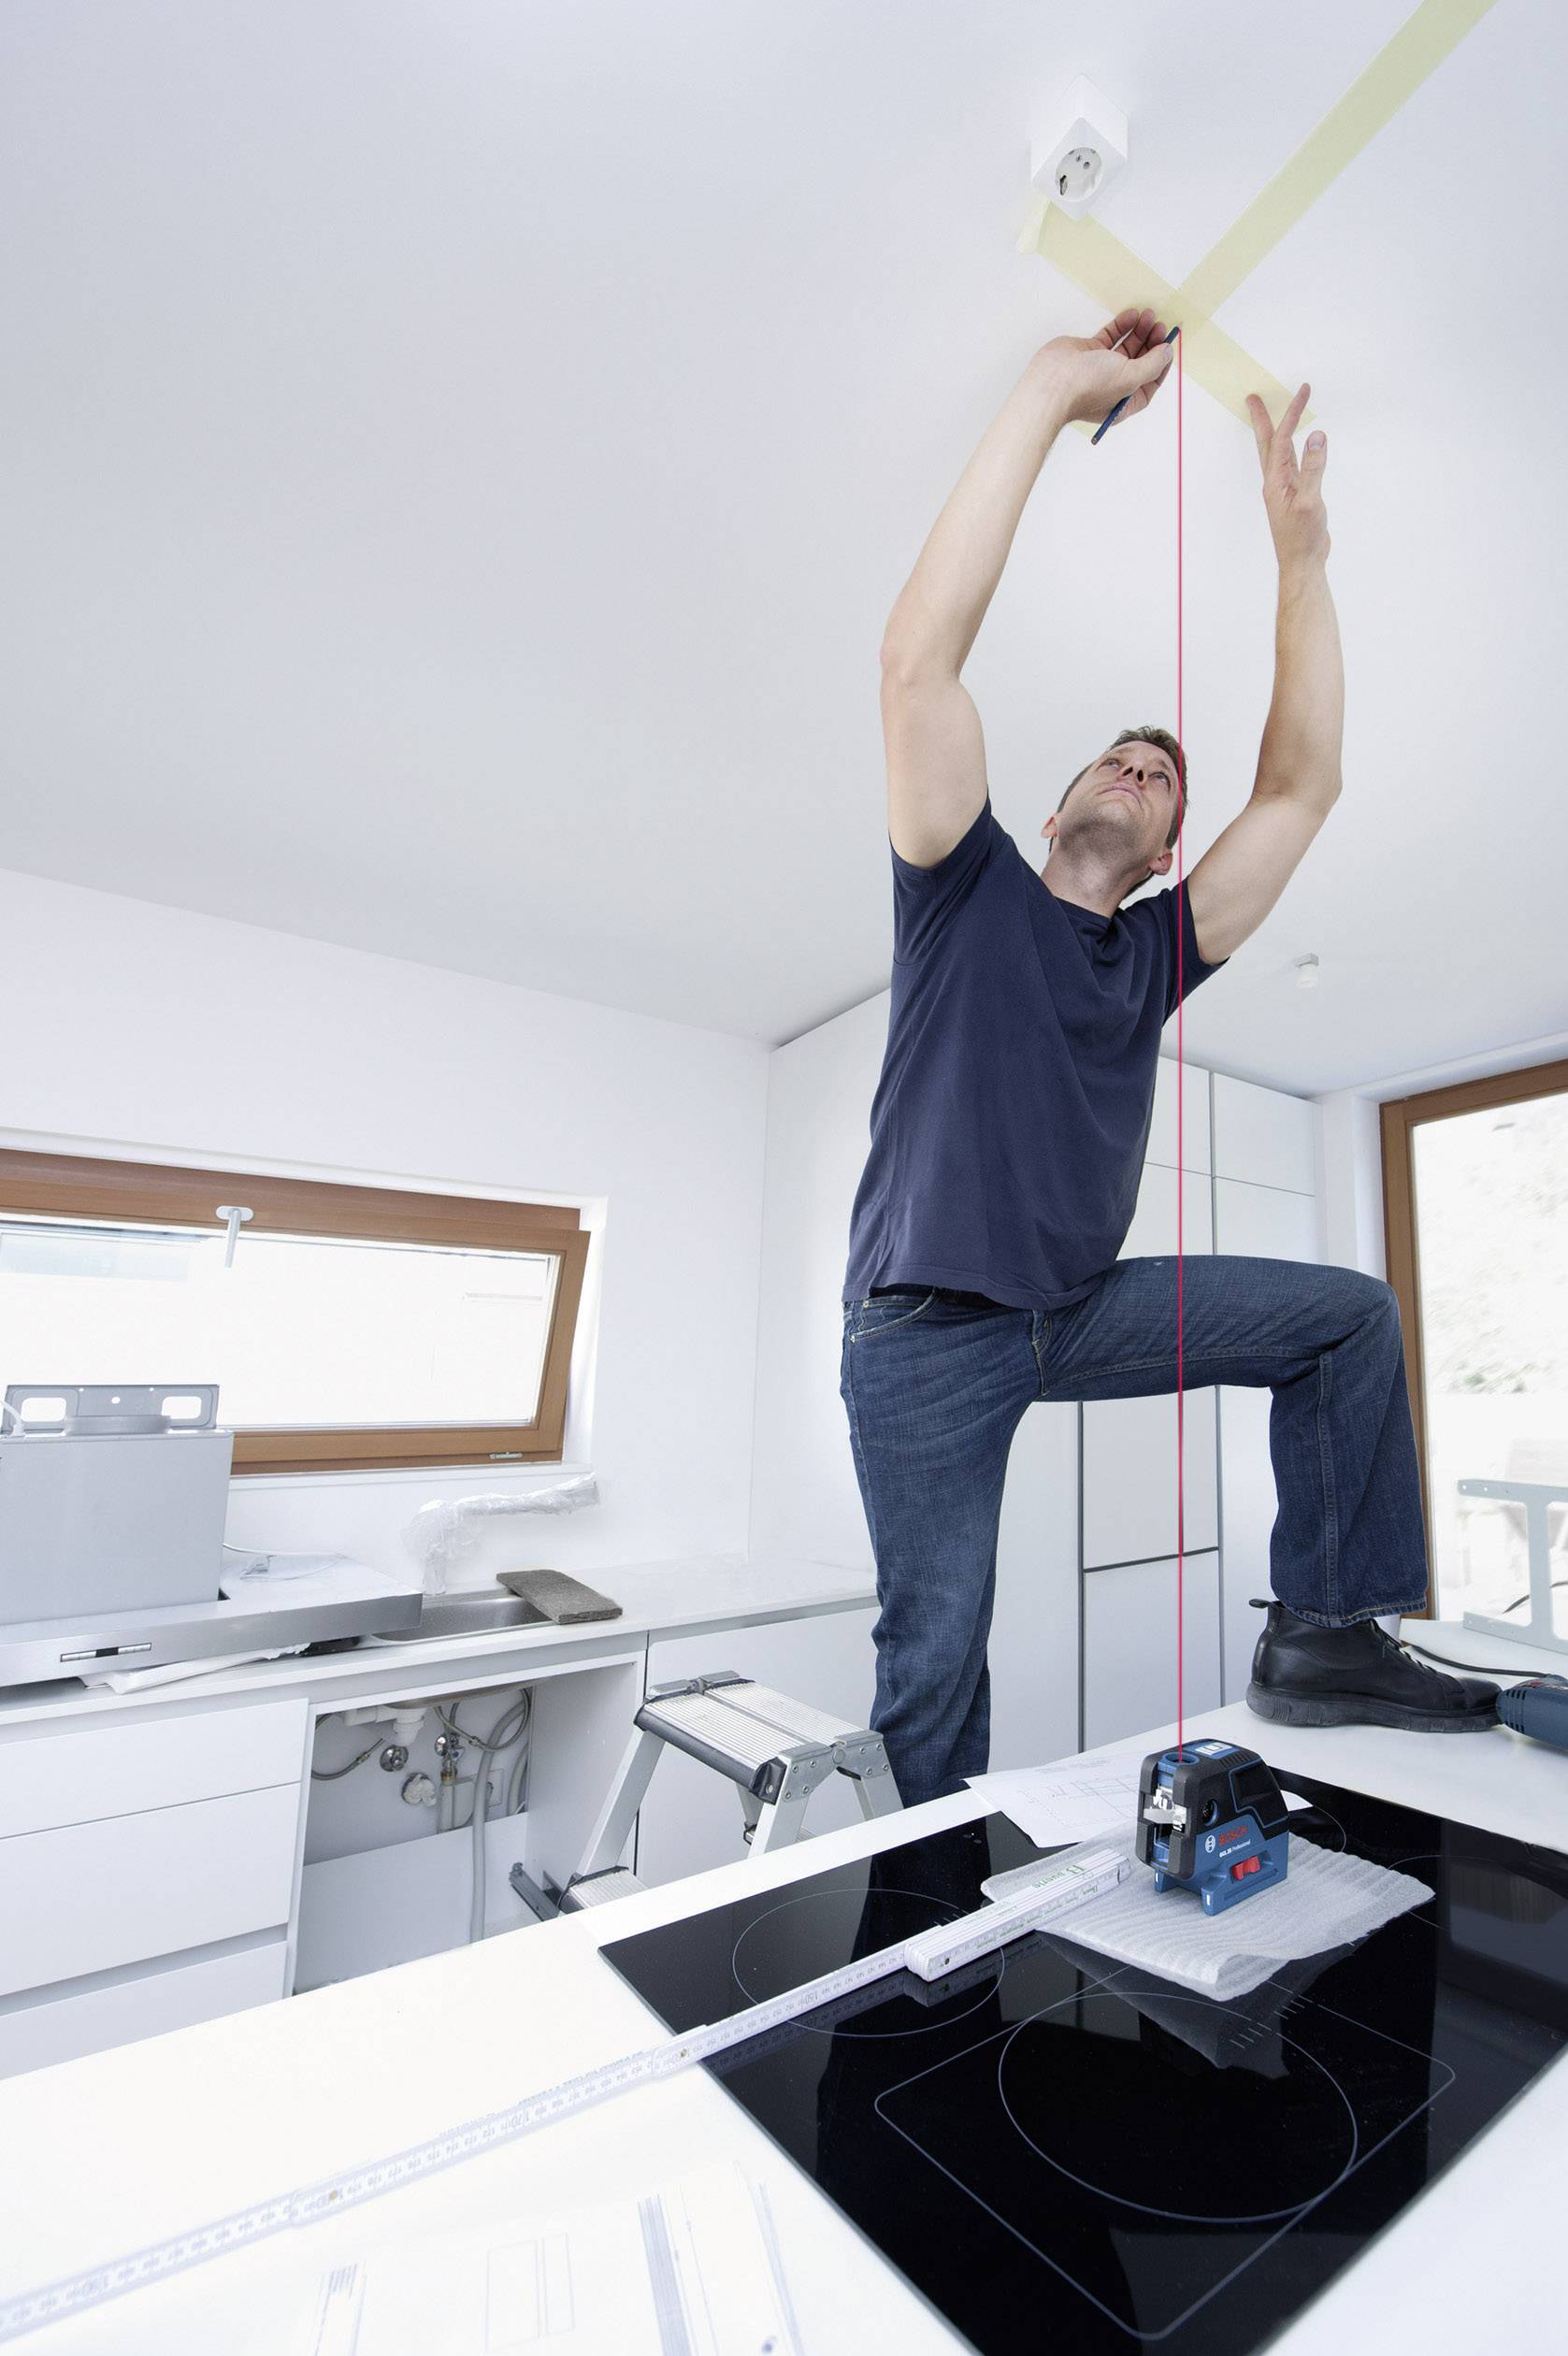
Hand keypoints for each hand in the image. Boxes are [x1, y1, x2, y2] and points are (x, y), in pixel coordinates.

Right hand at [1036, 308, 1174, 428]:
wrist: (1053, 381)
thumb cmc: (1088, 387)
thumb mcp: (1130, 378)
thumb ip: (1152, 365)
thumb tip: (1166, 353)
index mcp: (1124, 402)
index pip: (1150, 382)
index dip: (1161, 364)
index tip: (1168, 345)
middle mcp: (1114, 386)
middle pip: (1140, 362)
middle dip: (1151, 343)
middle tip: (1159, 325)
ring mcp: (1100, 369)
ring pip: (1126, 347)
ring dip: (1138, 331)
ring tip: (1148, 315)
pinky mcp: (1089, 353)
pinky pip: (1110, 337)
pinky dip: (1121, 326)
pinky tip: (1131, 315)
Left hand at [1246, 385, 1329, 570]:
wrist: (1303, 563)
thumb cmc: (1303, 538)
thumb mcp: (1309, 502)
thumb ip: (1313, 468)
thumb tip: (1316, 436)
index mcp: (1275, 482)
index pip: (1281, 439)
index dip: (1292, 414)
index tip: (1303, 392)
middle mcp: (1276, 482)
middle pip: (1267, 443)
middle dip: (1263, 419)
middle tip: (1253, 398)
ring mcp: (1285, 489)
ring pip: (1278, 453)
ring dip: (1277, 432)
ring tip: (1274, 415)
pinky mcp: (1296, 495)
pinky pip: (1292, 464)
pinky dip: (1294, 449)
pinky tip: (1300, 445)